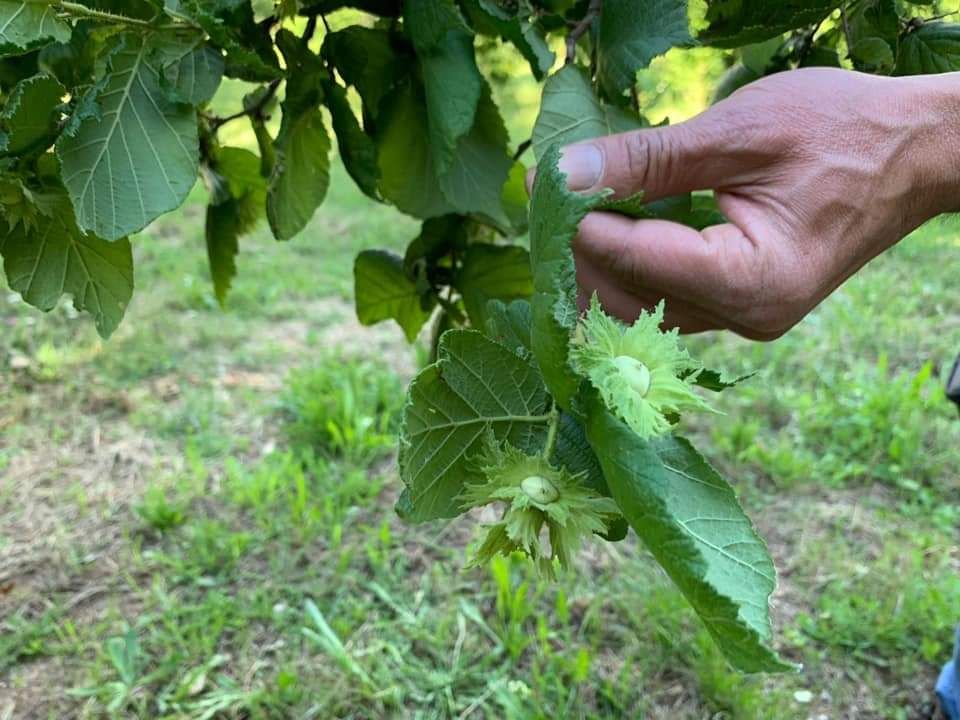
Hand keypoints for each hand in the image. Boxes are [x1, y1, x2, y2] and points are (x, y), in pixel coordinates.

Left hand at [548, 68, 959, 339]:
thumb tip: (565, 173)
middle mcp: (746, 316)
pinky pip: (666, 297)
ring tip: (577, 204)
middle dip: (581, 249)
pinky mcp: (741, 306)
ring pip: (640, 305)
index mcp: (753, 281)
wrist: (916, 154)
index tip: (542, 187)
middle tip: (552, 194)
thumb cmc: (844, 132)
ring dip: (601, 259)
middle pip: (628, 298)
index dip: (579, 226)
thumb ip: (648, 159)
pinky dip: (633, 262)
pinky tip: (616, 222)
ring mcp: (744, 318)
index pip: (636, 262)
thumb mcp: (741, 132)